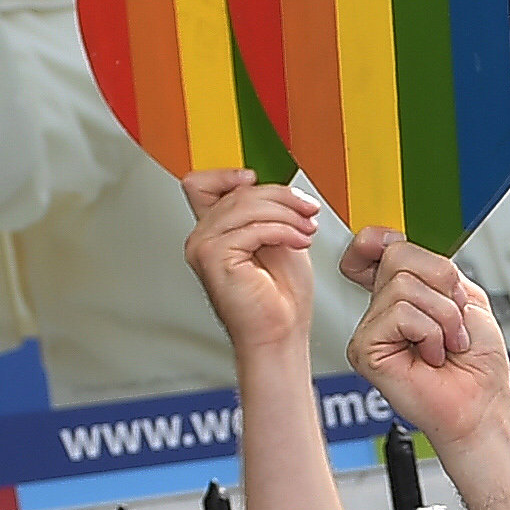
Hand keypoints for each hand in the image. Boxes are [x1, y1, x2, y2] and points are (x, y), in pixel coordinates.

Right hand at [183, 171, 318, 360]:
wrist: (280, 334)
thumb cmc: (280, 297)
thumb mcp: (278, 237)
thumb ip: (266, 210)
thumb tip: (273, 184)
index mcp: (214, 231)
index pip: (201, 183)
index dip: (228, 174)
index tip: (260, 181)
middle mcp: (202, 237)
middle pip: (238, 192)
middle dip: (282, 197)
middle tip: (307, 211)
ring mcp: (203, 247)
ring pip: (246, 205)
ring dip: (286, 214)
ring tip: (306, 230)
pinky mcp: (213, 257)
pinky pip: (252, 227)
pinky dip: (282, 231)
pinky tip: (297, 242)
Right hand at [346, 231, 509, 453]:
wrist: (481, 405)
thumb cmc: (477, 362)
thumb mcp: (464, 296)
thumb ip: (432, 266)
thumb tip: (394, 241)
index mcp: (402, 292)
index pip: (371, 245)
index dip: (382, 239)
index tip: (404, 253)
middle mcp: (381, 308)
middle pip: (397, 254)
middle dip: (442, 282)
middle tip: (453, 319)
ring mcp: (371, 329)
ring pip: (402, 285)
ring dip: (443, 315)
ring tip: (446, 343)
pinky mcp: (366, 350)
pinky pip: (400, 314)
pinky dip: (430, 333)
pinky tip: (431, 356)